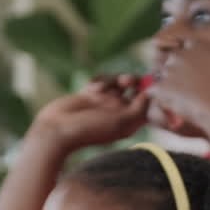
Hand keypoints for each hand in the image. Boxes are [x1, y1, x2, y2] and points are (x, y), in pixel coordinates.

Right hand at [31, 79, 148, 153]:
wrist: (58, 128)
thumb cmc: (90, 129)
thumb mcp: (120, 122)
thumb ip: (139, 109)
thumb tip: (149, 94)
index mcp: (129, 124)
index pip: (147, 106)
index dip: (150, 93)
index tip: (151, 83)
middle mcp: (119, 113)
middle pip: (135, 90)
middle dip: (132, 82)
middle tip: (126, 82)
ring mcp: (105, 103)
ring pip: (118, 82)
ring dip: (112, 80)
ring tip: (101, 87)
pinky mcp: (92, 94)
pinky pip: (103, 80)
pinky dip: (99, 81)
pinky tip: (90, 88)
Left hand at [149, 13, 209, 141]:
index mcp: (198, 45)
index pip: (185, 49)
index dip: (191, 64)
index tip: (199, 78)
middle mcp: (182, 54)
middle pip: (172, 62)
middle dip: (177, 74)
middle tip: (191, 92)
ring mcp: (171, 72)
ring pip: (162, 77)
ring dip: (168, 87)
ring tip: (184, 101)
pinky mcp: (163, 90)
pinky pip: (153, 92)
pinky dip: (160, 100)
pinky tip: (173, 107)